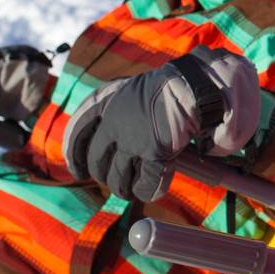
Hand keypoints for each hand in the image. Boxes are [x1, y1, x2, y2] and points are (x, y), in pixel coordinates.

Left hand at [63, 47, 260, 201]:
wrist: (199, 83)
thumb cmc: (175, 83)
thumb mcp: (137, 89)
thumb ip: (123, 110)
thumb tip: (121, 138)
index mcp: (108, 101)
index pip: (78, 132)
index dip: (75, 154)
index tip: (78, 170)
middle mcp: (114, 122)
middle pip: (96, 160)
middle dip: (102, 175)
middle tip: (112, 181)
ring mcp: (132, 140)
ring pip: (117, 177)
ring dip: (123, 188)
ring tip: (132, 191)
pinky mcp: (153, 154)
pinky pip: (145, 184)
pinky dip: (147, 190)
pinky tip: (152, 189)